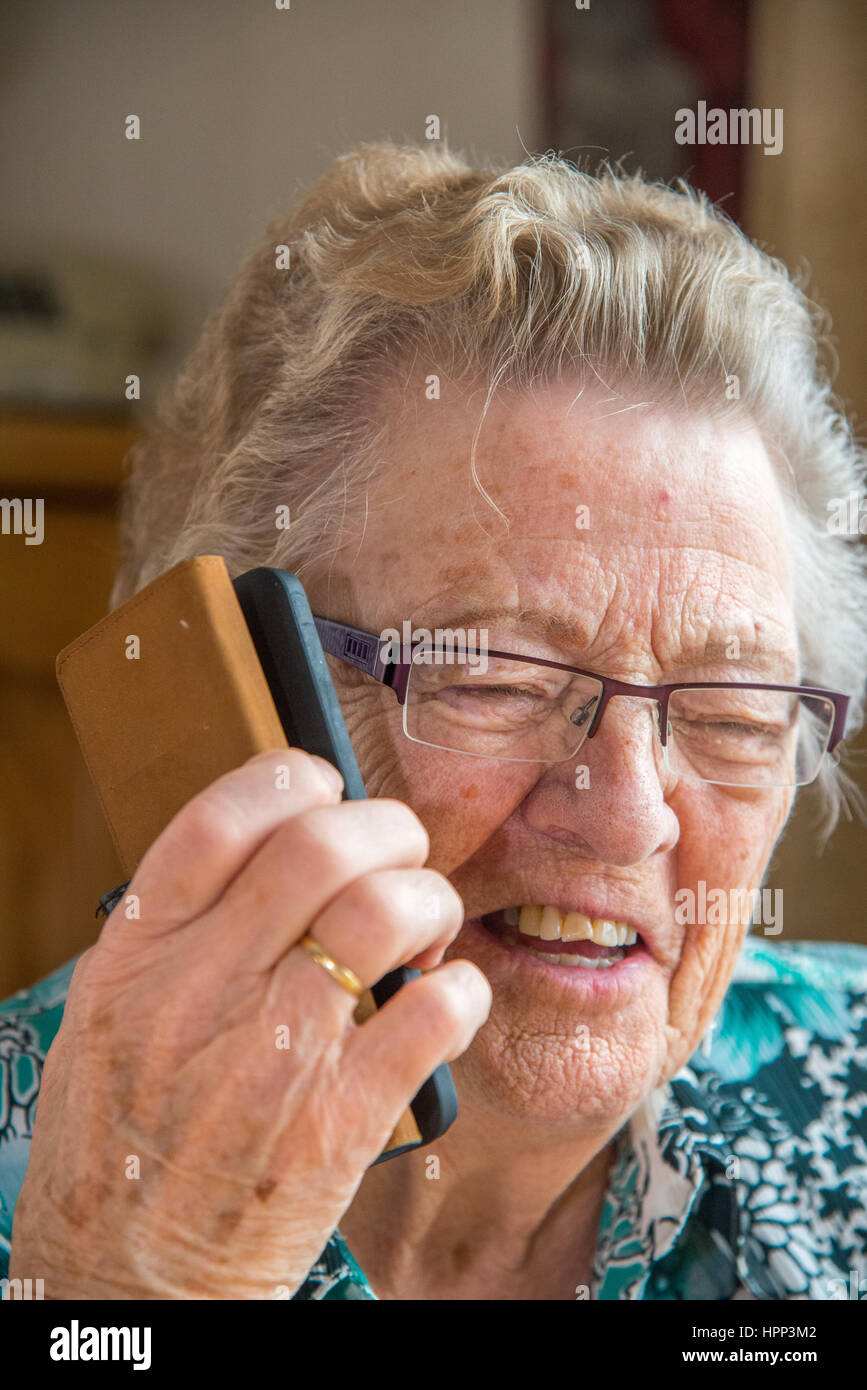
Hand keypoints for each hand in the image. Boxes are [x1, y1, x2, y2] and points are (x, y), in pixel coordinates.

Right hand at [9, 748, 490, 1297]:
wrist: (119, 1278)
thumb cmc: (118, 1138)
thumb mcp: (110, 1011)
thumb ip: (180, 927)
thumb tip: (279, 844)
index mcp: (138, 955)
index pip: (221, 817)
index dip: (290, 779)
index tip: (321, 790)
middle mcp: (201, 991)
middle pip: (321, 846)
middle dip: (385, 830)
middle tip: (397, 857)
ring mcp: (274, 1055)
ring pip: (386, 913)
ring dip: (429, 902)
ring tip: (424, 929)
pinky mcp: (339, 1123)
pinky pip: (434, 1014)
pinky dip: (461, 991)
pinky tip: (445, 999)